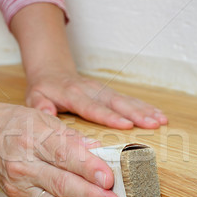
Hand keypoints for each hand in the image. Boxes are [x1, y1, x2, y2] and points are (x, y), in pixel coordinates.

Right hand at [0, 103, 120, 196]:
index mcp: (34, 139)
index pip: (63, 155)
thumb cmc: (14, 126)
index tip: (108, 178)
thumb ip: (73, 136)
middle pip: (61, 184)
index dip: (88, 168)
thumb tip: (100, 150)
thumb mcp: (43, 119)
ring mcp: (22, 189)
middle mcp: (25, 166)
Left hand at [25, 70, 167, 129]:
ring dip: (145, 110)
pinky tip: (159, 114)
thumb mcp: (34, 97)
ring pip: (126, 100)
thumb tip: (46, 114)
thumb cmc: (43, 89)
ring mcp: (103, 89)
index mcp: (73, 94)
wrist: (52, 71)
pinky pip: (129, 99)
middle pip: (116, 102)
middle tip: (153, 123)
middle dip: (136, 113)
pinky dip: (145, 106)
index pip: (93, 107)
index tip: (126, 125)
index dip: (110, 116)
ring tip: (161, 120)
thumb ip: (40, 106)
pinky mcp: (110, 92)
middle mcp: (91, 90)